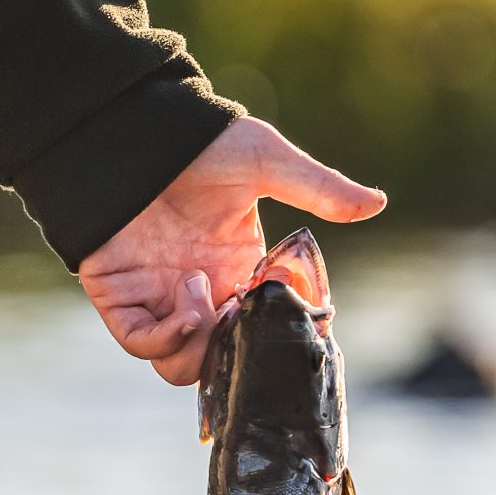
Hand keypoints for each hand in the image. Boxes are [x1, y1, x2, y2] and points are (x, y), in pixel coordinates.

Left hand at [78, 117, 385, 386]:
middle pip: (222, 362)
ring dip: (200, 345)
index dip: (278, 339)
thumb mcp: (267, 162)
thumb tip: (375, 203)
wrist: (136, 129)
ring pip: (182, 364)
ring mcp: (158, 299)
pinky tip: (188, 298)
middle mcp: (202, 293)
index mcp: (238, 271)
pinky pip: (141, 343)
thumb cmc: (200, 141)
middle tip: (242, 315)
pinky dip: (166, 337)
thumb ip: (318, 189)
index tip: (297, 325)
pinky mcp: (120, 297)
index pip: (261, 330)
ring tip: (205, 292)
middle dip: (236, 355)